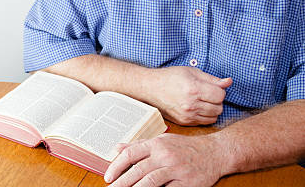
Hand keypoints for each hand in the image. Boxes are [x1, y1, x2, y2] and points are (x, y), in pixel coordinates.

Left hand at [104, 133, 224, 186]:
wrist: (214, 152)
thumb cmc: (184, 147)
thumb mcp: (161, 140)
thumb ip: (139, 145)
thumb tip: (117, 148)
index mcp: (156, 144)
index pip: (130, 154)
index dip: (116, 166)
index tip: (108, 177)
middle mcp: (164, 155)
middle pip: (138, 170)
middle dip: (122, 182)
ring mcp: (176, 169)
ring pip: (151, 181)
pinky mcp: (187, 182)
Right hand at [145, 66, 232, 124]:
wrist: (151, 88)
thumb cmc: (170, 77)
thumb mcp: (191, 72)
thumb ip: (211, 79)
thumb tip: (228, 82)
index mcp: (194, 89)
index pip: (220, 95)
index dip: (219, 90)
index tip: (211, 87)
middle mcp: (191, 104)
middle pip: (219, 108)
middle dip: (216, 100)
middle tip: (206, 94)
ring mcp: (187, 115)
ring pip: (214, 117)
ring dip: (212, 109)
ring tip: (202, 101)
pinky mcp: (184, 122)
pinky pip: (204, 122)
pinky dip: (204, 116)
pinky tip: (196, 107)